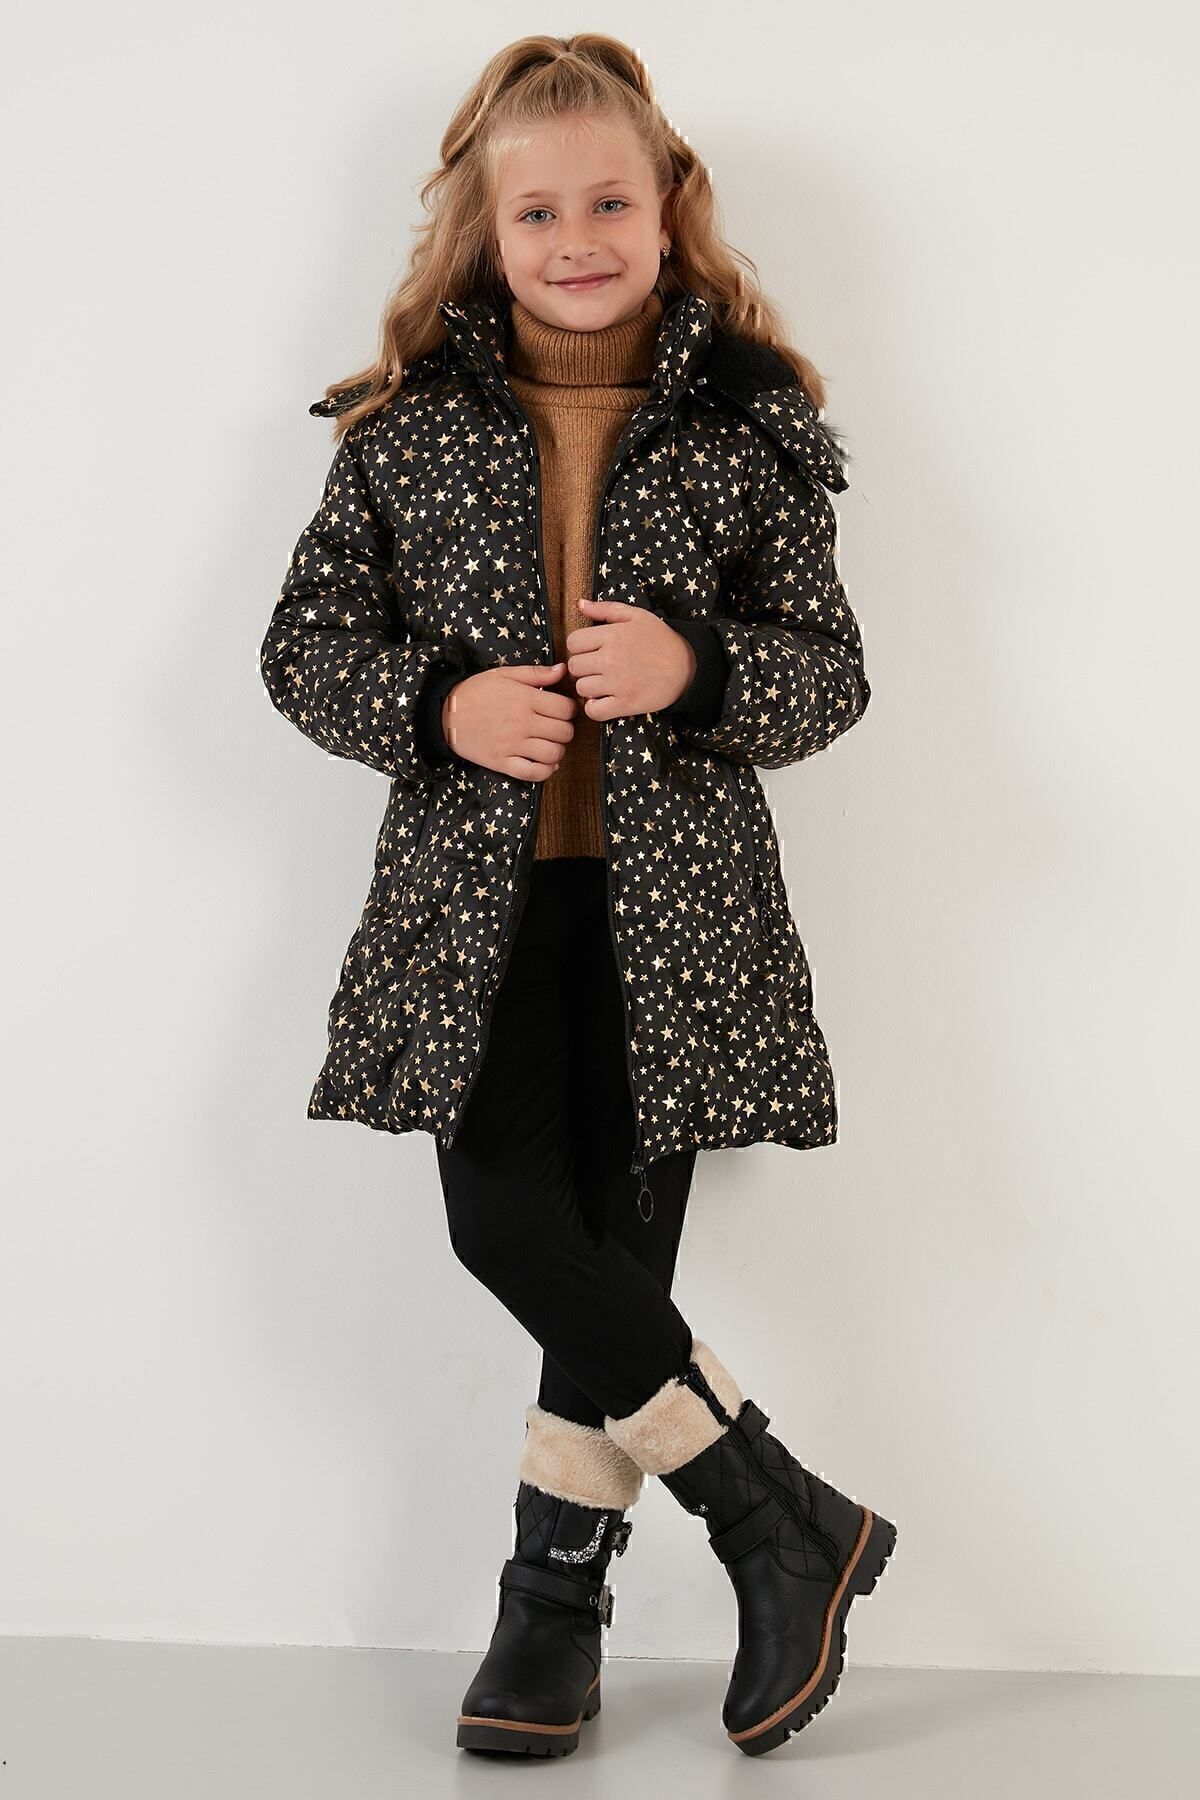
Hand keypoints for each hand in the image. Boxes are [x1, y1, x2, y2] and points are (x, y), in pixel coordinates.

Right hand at [441, 662, 576, 781]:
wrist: (446, 713)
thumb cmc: (477, 691)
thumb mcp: (505, 675)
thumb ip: (536, 674)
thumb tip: (563, 670)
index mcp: (526, 699)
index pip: (566, 709)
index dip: (569, 710)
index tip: (561, 710)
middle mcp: (522, 723)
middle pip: (564, 733)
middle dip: (565, 730)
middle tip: (556, 727)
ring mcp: (512, 745)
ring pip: (553, 754)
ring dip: (558, 751)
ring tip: (550, 744)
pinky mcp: (502, 762)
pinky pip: (533, 773)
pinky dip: (545, 772)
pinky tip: (546, 764)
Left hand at [566, 598, 694, 720]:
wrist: (687, 667)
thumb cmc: (661, 640)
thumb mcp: (636, 616)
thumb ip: (605, 609)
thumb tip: (579, 604)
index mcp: (611, 635)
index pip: (573, 642)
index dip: (580, 647)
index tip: (591, 651)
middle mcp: (610, 659)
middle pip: (574, 666)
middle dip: (583, 666)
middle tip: (598, 667)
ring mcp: (617, 683)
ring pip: (581, 688)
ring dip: (589, 687)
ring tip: (604, 683)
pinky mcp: (625, 704)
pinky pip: (593, 711)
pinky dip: (595, 707)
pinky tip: (604, 700)